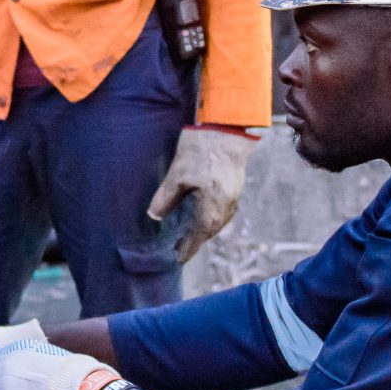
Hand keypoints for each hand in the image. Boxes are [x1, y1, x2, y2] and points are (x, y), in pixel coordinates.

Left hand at [145, 127, 257, 261]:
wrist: (228, 129)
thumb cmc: (201, 150)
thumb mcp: (177, 175)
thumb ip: (165, 198)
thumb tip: (154, 216)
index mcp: (211, 207)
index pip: (198, 236)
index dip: (187, 248)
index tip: (178, 259)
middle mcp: (225, 207)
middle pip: (209, 231)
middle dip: (195, 242)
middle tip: (180, 249)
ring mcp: (234, 198)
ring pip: (218, 222)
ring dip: (205, 231)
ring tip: (191, 236)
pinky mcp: (235, 188)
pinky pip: (224, 212)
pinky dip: (213, 219)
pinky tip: (205, 215)